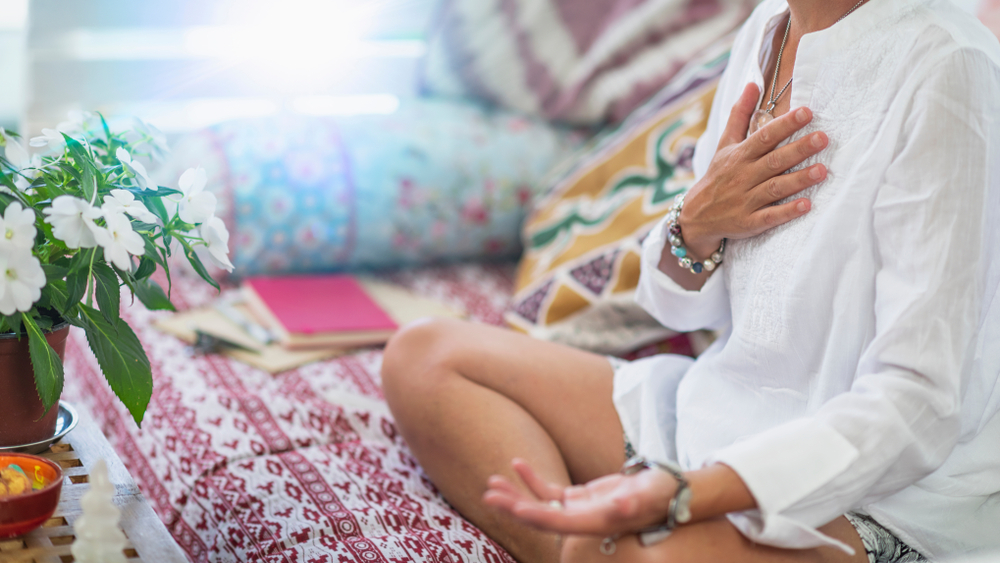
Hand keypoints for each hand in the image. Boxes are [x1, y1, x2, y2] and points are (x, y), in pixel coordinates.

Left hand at [482, 458, 677, 535]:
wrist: (672, 493)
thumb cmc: (663, 494)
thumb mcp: (649, 496)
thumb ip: (634, 502)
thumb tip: (620, 505)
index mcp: (595, 522)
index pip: (557, 522)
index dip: (534, 514)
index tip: (511, 505)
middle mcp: (583, 521)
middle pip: (541, 515)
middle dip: (514, 505)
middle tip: (489, 494)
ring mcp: (579, 510)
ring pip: (540, 503)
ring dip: (516, 492)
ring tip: (492, 482)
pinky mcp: (581, 498)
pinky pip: (550, 491)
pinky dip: (533, 478)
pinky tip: (517, 463)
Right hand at [676, 83, 828, 258]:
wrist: (696, 216)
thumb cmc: (718, 176)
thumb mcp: (725, 145)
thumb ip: (740, 115)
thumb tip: (752, 84)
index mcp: (739, 156)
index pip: (764, 137)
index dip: (785, 124)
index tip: (807, 112)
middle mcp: (743, 176)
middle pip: (774, 161)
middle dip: (798, 149)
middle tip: (823, 138)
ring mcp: (745, 201)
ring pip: (774, 188)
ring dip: (798, 180)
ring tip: (823, 170)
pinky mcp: (749, 223)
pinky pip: (769, 217)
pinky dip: (786, 212)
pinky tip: (806, 206)